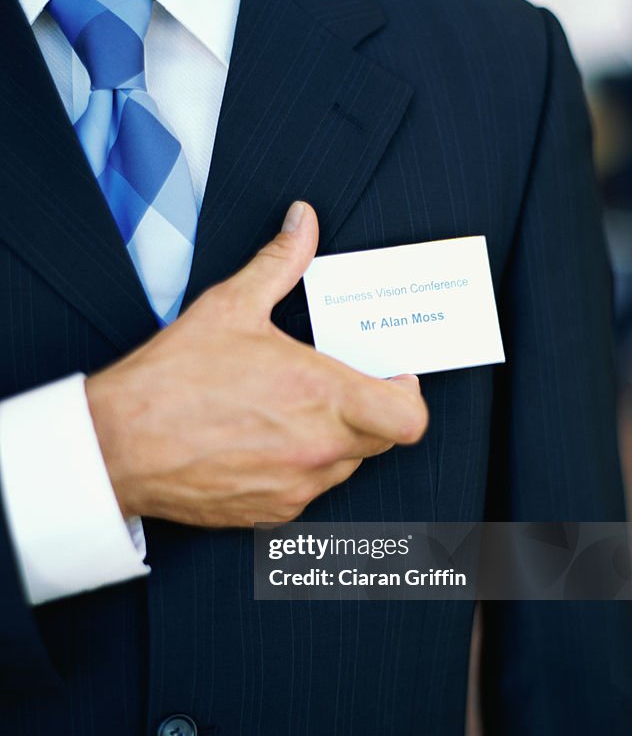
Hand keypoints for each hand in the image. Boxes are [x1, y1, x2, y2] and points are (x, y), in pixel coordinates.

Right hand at [86, 201, 428, 526]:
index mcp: (320, 394)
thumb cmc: (171, 380)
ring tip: (290, 413)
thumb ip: (280, 262)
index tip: (393, 378)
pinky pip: (308, 490)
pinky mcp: (272, 513)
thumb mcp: (230, 306)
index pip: (408, 417)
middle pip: (383, 439)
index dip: (409, 396)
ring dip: (333, 440)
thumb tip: (303, 222)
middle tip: (337, 387)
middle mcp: (317, 448)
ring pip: (345, 465)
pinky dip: (298, 468)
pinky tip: (262, 443)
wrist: (118, 446)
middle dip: (371, 411)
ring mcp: (296, 486)